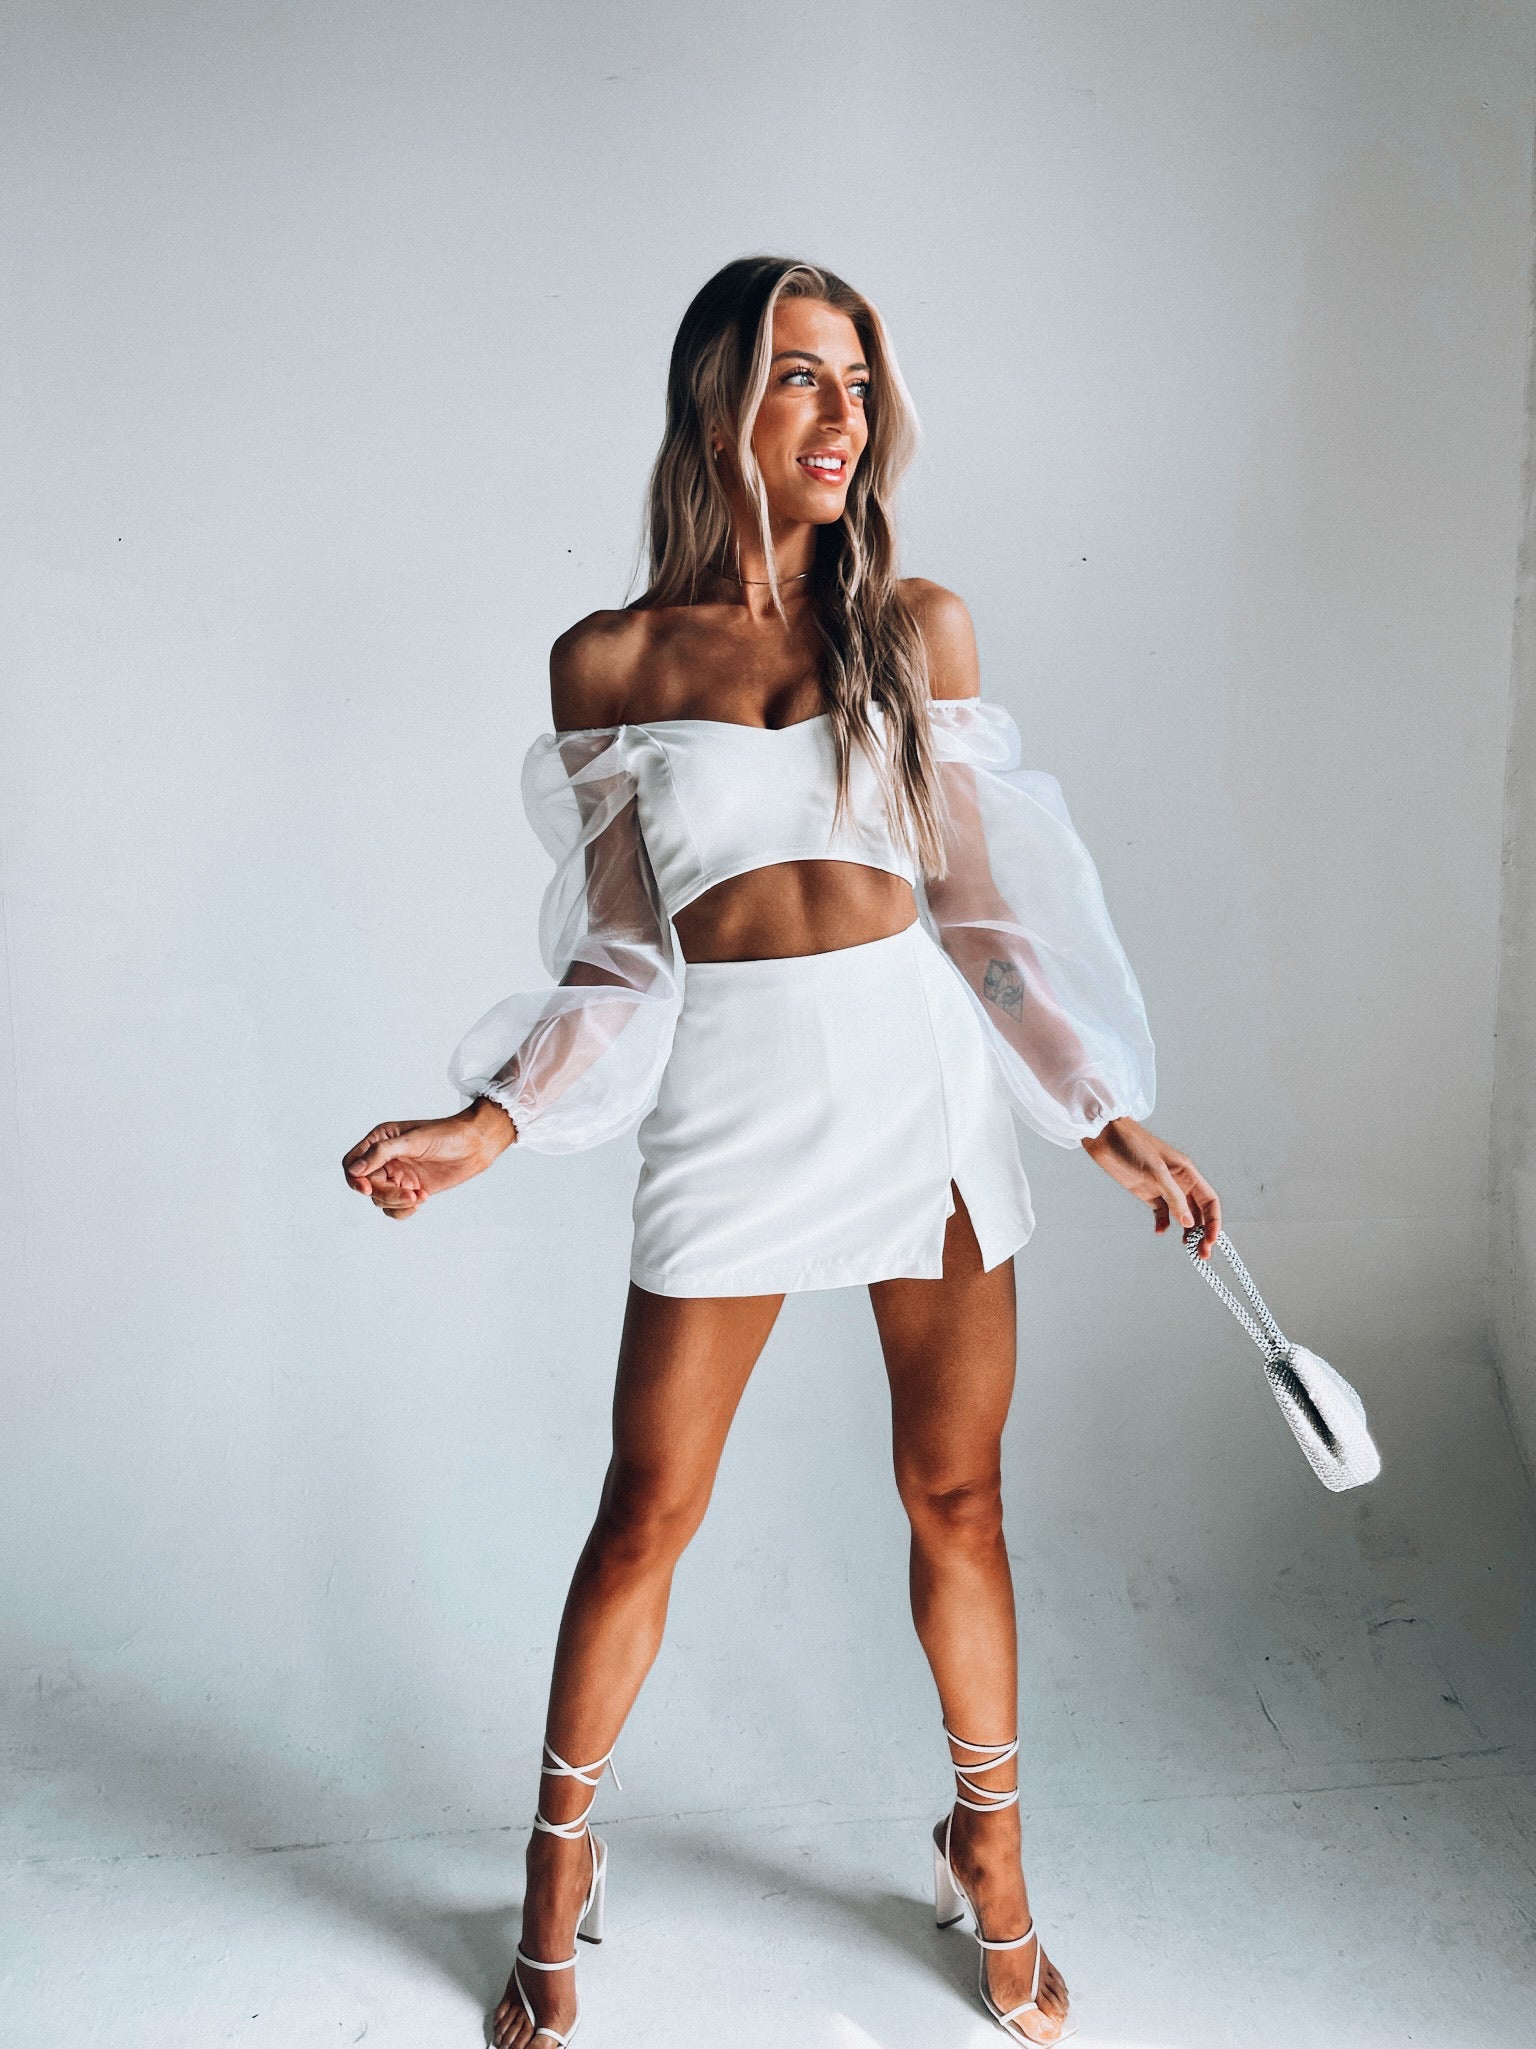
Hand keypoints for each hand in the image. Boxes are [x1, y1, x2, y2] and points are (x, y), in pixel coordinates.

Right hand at [341, 1099, 517, 1219]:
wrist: (474, 1146)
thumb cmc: (445, 1135)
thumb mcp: (412, 1140)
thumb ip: (382, 1153)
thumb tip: (355, 1170)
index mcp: (379, 1141)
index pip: (352, 1164)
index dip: (354, 1179)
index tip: (368, 1189)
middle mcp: (384, 1159)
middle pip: (366, 1186)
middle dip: (386, 1194)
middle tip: (409, 1195)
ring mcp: (397, 1176)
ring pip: (380, 1200)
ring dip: (398, 1203)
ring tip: (421, 1196)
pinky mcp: (410, 1189)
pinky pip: (395, 1209)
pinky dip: (404, 1210)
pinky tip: (422, 1199)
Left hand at [1080, 1116, 1221, 1257]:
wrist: (1105, 1136)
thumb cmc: (1132, 1145)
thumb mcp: (1156, 1171)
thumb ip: (1174, 1197)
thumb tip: (1189, 1223)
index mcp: (1188, 1173)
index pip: (1209, 1201)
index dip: (1214, 1221)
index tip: (1212, 1240)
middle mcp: (1180, 1182)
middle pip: (1198, 1212)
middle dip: (1203, 1233)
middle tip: (1201, 1254)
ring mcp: (1163, 1189)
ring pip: (1182, 1215)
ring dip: (1186, 1232)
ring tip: (1187, 1249)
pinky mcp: (1147, 1193)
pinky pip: (1162, 1213)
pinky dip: (1163, 1224)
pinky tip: (1159, 1231)